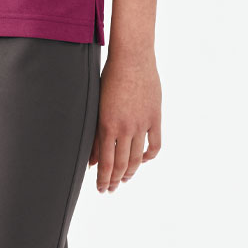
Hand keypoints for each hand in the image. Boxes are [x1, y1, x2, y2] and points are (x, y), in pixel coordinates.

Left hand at [88, 49, 161, 191]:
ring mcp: (142, 124)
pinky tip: (142, 160)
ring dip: (130, 172)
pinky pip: (155, 145)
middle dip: (114, 180)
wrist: (132, 58)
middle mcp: (125, 128)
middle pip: (121, 164)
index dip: (103, 179)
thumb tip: (91, 158)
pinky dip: (149, 156)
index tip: (101, 188)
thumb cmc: (109, 78)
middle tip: (110, 189)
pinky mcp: (155, 118)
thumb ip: (95, 132)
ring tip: (124, 179)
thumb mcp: (96, 104)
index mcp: (107, 125)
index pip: (105, 162)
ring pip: (137, 158)